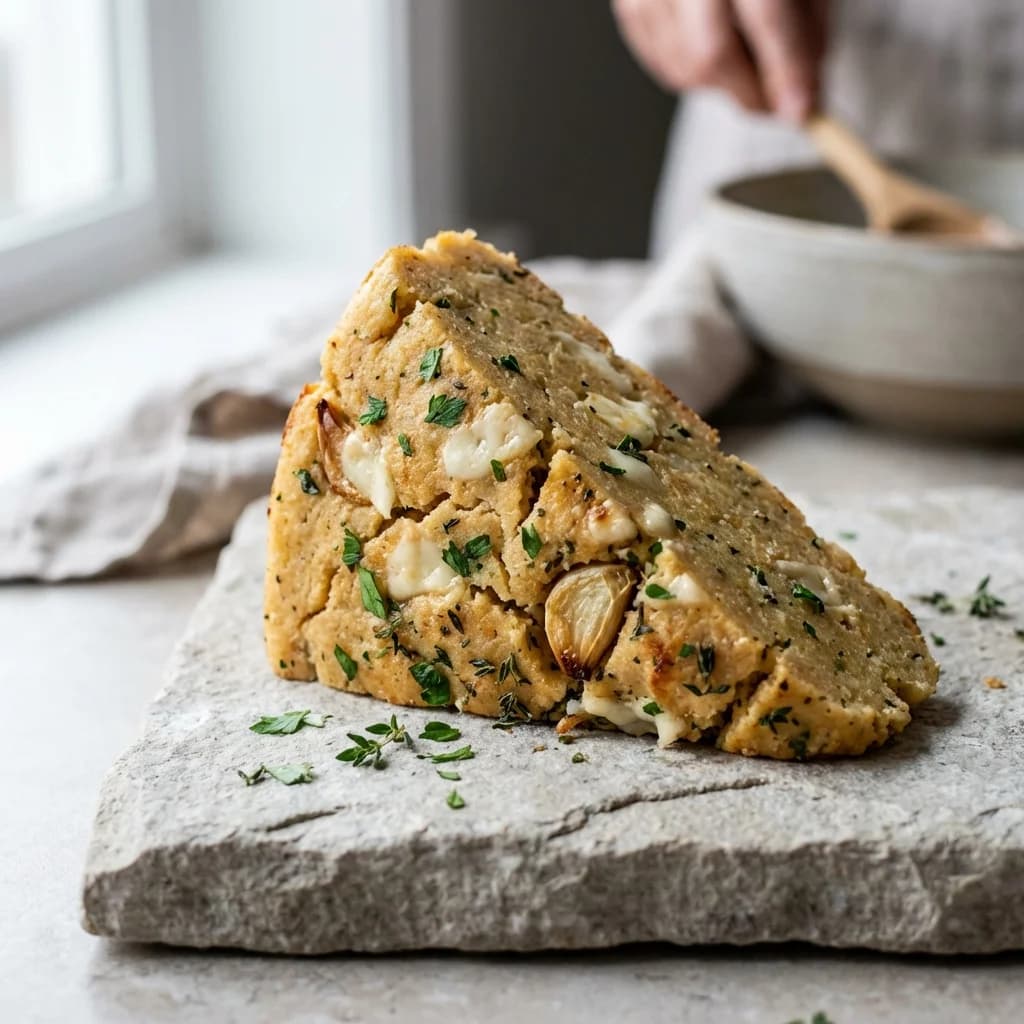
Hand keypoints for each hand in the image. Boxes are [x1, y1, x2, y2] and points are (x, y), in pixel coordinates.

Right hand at [612, 0, 827, 121]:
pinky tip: (712, 55)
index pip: (766, 14)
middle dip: (750, 92)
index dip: (787, 69)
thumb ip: (807, 13)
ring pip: (681, 64)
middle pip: (710, 53)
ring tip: (750, 70)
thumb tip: (808, 74)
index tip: (804, 108)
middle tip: (778, 102)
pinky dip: (688, 70)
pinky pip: (657, 56)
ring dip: (723, 85)